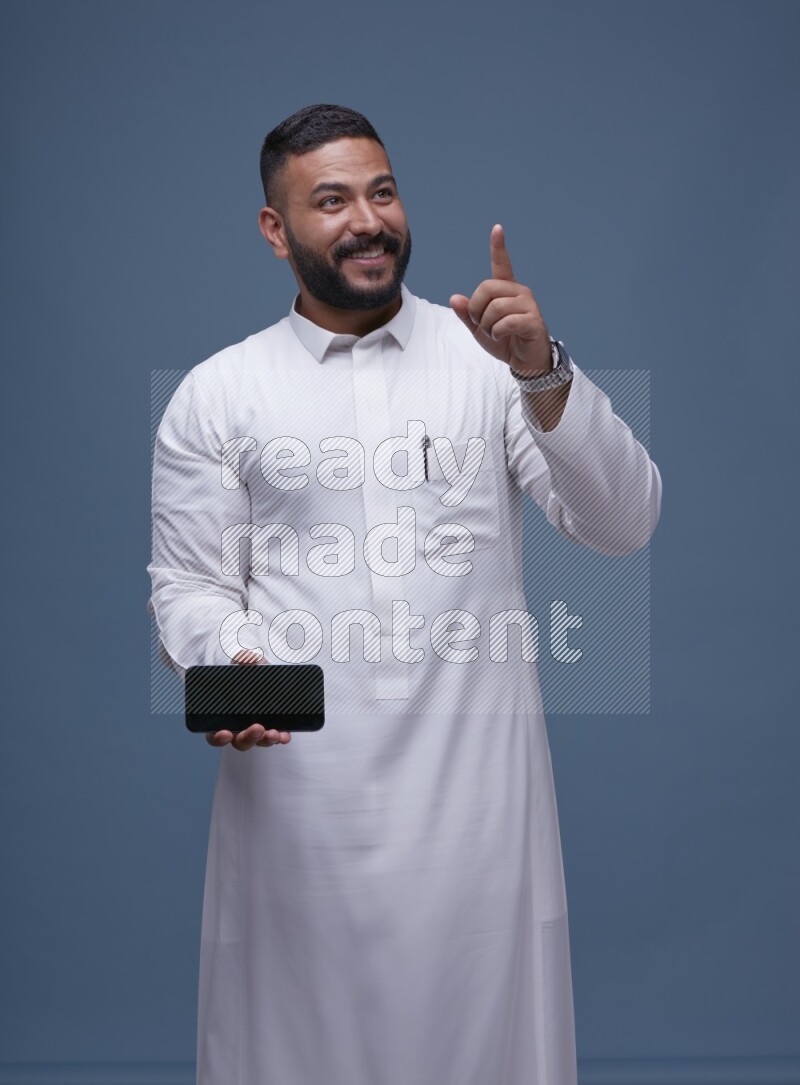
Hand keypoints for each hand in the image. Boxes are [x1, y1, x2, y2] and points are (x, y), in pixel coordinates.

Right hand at [205, 649, 291, 750]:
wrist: (267, 674)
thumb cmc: (250, 673)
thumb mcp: (247, 663)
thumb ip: (244, 659)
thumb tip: (244, 659)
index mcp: (223, 716)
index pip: (215, 734)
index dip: (217, 738)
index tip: (225, 733)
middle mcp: (239, 728)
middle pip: (239, 741)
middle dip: (248, 738)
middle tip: (257, 728)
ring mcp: (256, 730)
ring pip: (258, 741)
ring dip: (266, 740)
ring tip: (274, 734)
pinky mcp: (272, 728)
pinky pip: (275, 737)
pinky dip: (281, 737)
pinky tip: (285, 735)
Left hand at [450, 224, 551, 376]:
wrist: (526, 362)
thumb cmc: (506, 342)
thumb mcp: (480, 329)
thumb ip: (468, 314)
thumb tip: (454, 298)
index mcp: (506, 291)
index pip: (502, 264)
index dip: (498, 247)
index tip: (497, 228)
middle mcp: (519, 292)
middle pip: (486, 288)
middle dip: (477, 310)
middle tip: (483, 325)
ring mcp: (528, 304)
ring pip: (495, 307)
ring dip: (488, 326)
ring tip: (495, 333)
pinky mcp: (533, 320)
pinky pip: (506, 322)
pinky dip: (498, 333)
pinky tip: (504, 336)